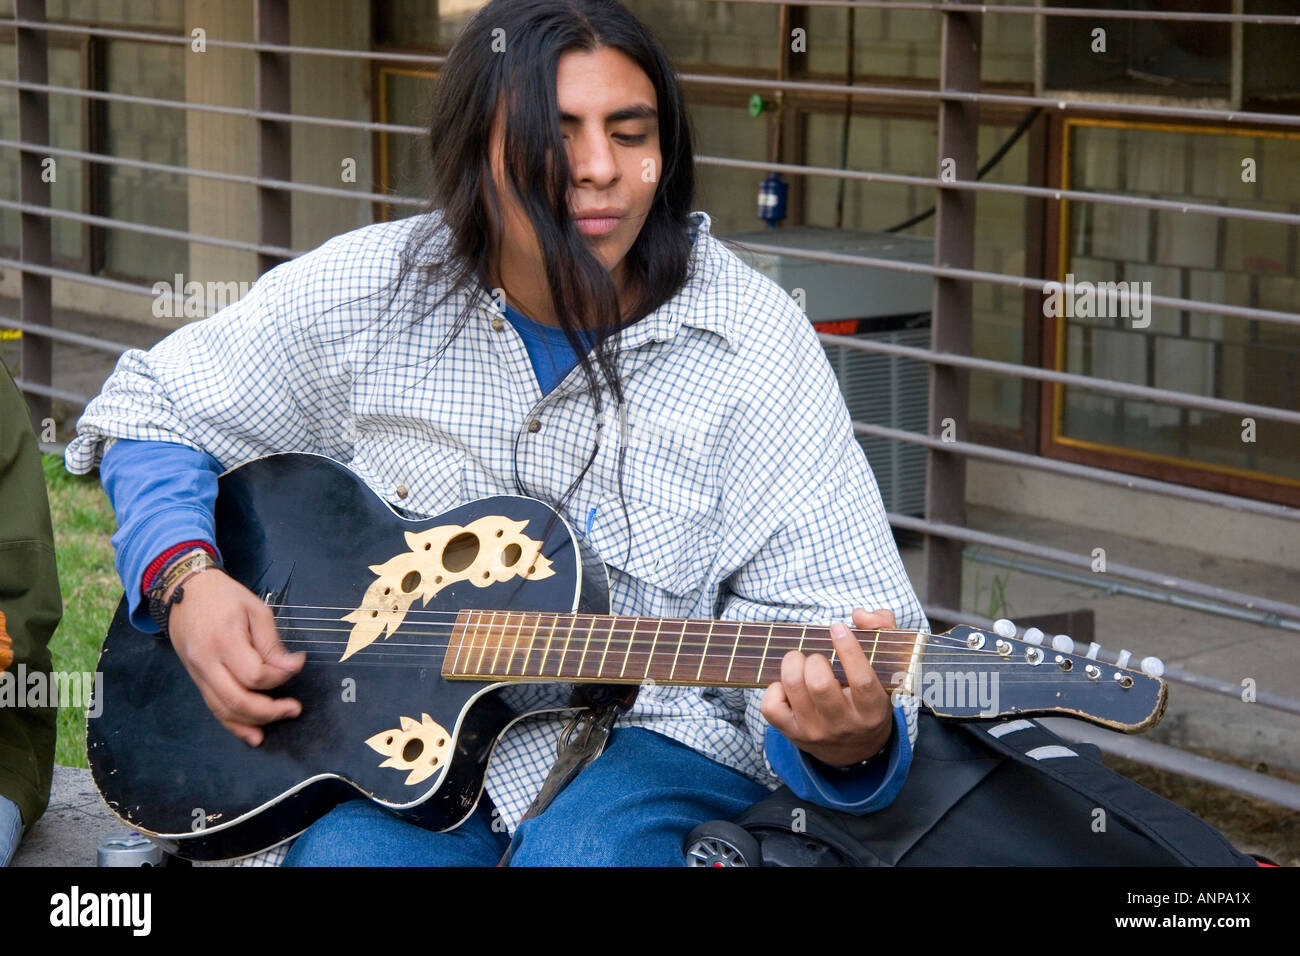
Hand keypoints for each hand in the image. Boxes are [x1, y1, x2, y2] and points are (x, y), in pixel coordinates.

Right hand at [164, 568, 305, 745]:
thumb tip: (293, 667)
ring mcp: (198, 674)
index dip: (280, 677)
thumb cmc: (224, 596)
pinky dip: (233, 724)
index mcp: (224, 641)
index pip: (254, 675)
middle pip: (237, 700)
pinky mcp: (196, 679)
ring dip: (253, 722)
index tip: (296, 665)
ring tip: (280, 719)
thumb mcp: (256, 610)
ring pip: (223, 710)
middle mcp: (206, 662)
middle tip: (294, 708)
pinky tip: (252, 734)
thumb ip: (272, 643)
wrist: (184, 591)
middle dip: (269, 711)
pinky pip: (213, 707)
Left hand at [760, 607, 896, 767]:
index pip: (862, 680)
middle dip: (814, 660)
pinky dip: (774, 688)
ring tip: (799, 662)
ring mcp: (816, 731)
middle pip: (820, 685)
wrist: (857, 750)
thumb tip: (858, 616)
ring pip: (794, 690)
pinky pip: (771, 707)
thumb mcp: (887, 668)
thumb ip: (882, 630)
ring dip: (792, 665)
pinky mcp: (792, 734)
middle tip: (817, 657)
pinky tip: (787, 686)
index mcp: (872, 710)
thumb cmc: (868, 697)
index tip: (837, 628)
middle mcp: (844, 724)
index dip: (848, 649)